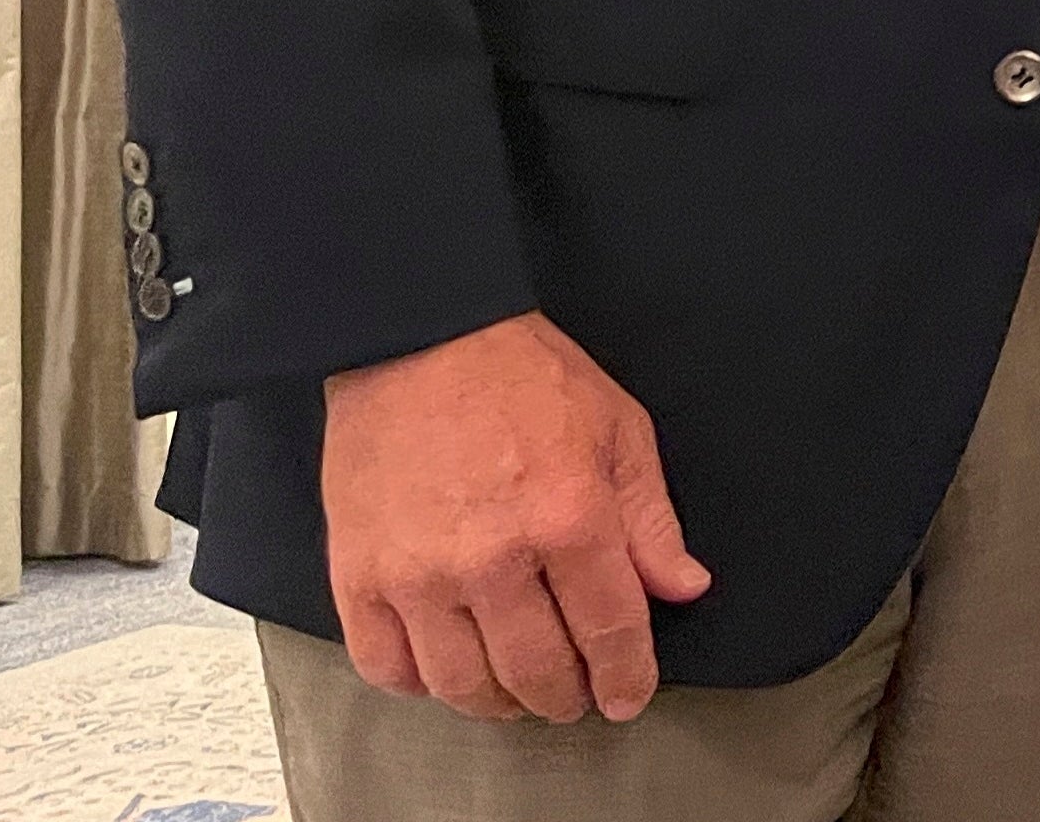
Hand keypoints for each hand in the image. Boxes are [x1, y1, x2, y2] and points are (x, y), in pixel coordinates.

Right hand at [321, 310, 711, 724]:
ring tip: (515, 692)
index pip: (610, 630)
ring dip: (498, 702)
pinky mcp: (358, 575)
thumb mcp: (617, 429)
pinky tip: (445, 670)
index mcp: (569, 517)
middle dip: (566, 697)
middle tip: (575, 695)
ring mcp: (419, 573)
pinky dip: (419, 684)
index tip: (627, 697)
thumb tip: (682, 587)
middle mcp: (493, 557)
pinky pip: (385, 666)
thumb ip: (650, 519)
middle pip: (537, 671)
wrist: (419, 336)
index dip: (626, 678)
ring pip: (463, 684)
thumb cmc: (522, 374)